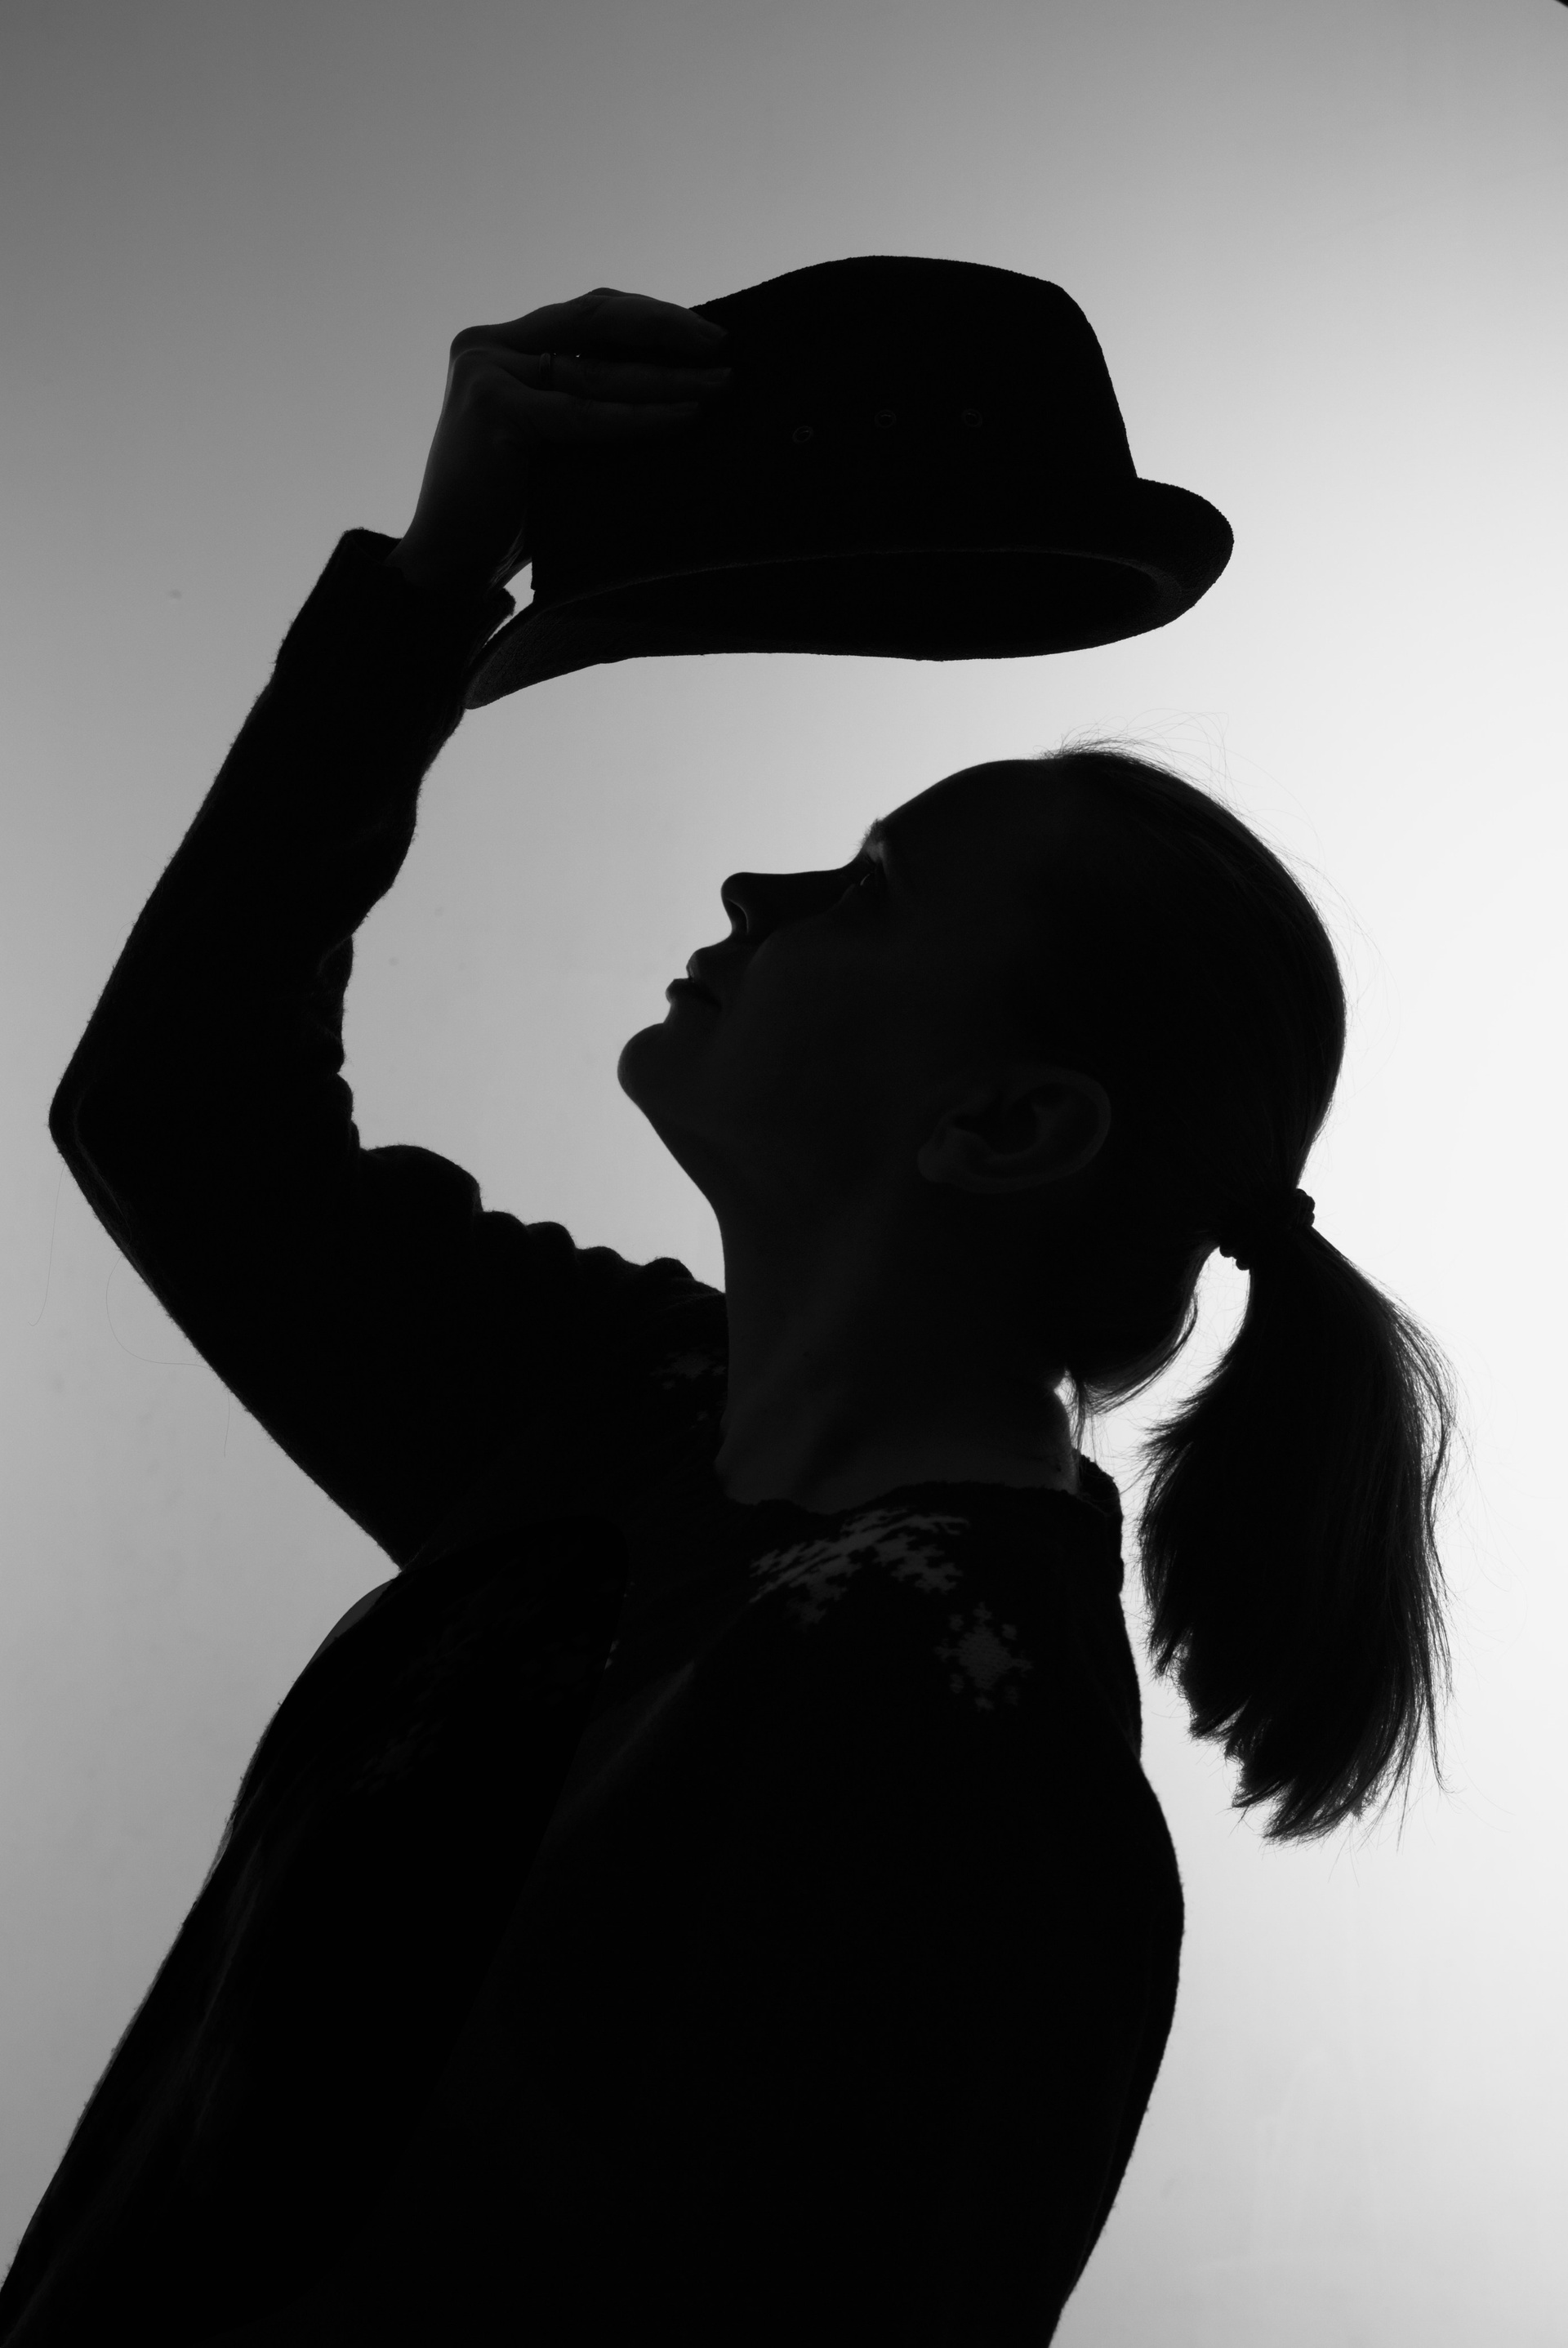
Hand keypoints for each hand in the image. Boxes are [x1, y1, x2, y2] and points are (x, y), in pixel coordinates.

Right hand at [386, 287, 731, 596]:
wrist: (448, 569)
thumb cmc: (510, 519)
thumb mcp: (559, 444)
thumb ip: (593, 405)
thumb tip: (685, 386)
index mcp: (503, 348)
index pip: (589, 315)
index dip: (651, 318)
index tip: (708, 335)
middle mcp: (490, 348)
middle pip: (595, 317)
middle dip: (666, 328)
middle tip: (724, 346)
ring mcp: (487, 372)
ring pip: (597, 369)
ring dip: (667, 376)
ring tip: (721, 386)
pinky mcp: (493, 407)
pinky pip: (584, 413)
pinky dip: (638, 417)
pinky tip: (684, 418)